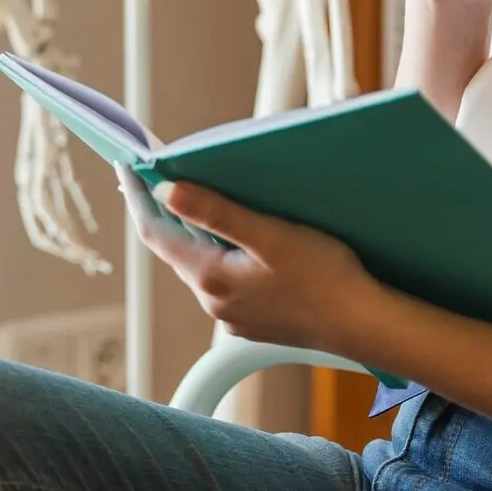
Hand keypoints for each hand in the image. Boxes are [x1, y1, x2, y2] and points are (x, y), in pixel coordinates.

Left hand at [117, 168, 377, 351]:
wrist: (364, 324)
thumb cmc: (324, 276)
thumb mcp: (270, 235)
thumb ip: (217, 213)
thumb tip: (166, 190)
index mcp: (210, 278)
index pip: (155, 233)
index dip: (139, 197)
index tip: (127, 166)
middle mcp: (213, 302)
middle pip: (177, 248)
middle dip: (169, 210)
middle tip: (164, 170)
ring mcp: (233, 316)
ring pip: (203, 263)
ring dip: (199, 232)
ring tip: (205, 196)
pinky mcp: (254, 321)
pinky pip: (226, 279)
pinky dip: (223, 252)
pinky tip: (244, 237)